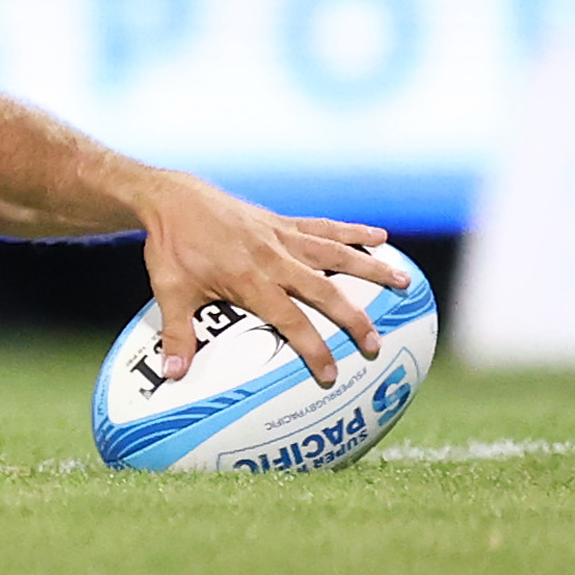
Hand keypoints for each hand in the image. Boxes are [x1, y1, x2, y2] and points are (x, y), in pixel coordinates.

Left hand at [140, 175, 407, 387]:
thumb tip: (172, 375)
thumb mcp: (168, 292)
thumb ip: (176, 334)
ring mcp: (280, 237)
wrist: (171, 199)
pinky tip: (381, 237)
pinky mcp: (282, 222)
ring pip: (334, 253)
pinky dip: (352, 231)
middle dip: (354, 318)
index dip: (313, 347)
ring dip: (371, 267)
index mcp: (248, 280)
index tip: (332, 374)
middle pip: (323, 290)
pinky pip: (323, 226)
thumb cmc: (170, 249)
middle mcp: (272, 258)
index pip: (289, 319)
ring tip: (405, 282)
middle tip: (377, 344)